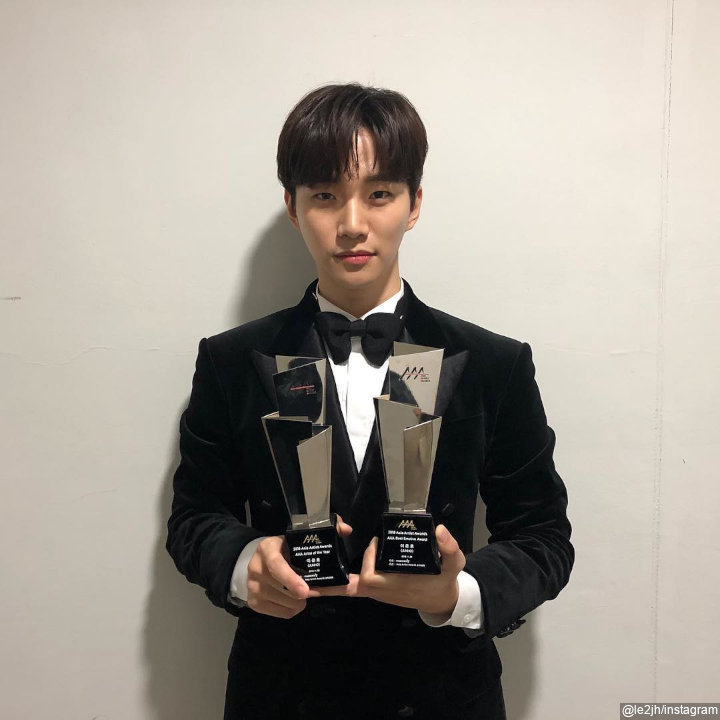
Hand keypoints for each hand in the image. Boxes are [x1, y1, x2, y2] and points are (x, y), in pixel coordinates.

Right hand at [247, 516, 352, 618]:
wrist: (259, 561)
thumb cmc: (284, 549)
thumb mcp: (298, 537)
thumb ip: (324, 531)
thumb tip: (347, 530)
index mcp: (266, 548)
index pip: (276, 565)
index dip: (291, 579)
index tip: (306, 590)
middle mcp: (255, 568)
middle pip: (282, 589)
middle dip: (303, 592)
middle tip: (315, 589)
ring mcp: (252, 587)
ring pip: (284, 603)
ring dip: (299, 601)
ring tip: (303, 591)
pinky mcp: (253, 603)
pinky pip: (281, 613)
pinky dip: (292, 609)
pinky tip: (294, 599)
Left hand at [312, 524, 464, 617]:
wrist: (442, 599)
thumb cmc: (444, 581)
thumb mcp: (454, 563)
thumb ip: (450, 548)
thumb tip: (439, 530)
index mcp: (395, 585)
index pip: (370, 576)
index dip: (369, 559)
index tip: (377, 542)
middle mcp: (381, 591)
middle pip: (353, 582)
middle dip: (347, 566)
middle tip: (350, 544)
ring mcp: (376, 592)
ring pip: (348, 588)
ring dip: (332, 580)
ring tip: (308, 571)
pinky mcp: (375, 590)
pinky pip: (352, 590)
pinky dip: (336, 587)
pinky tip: (319, 583)